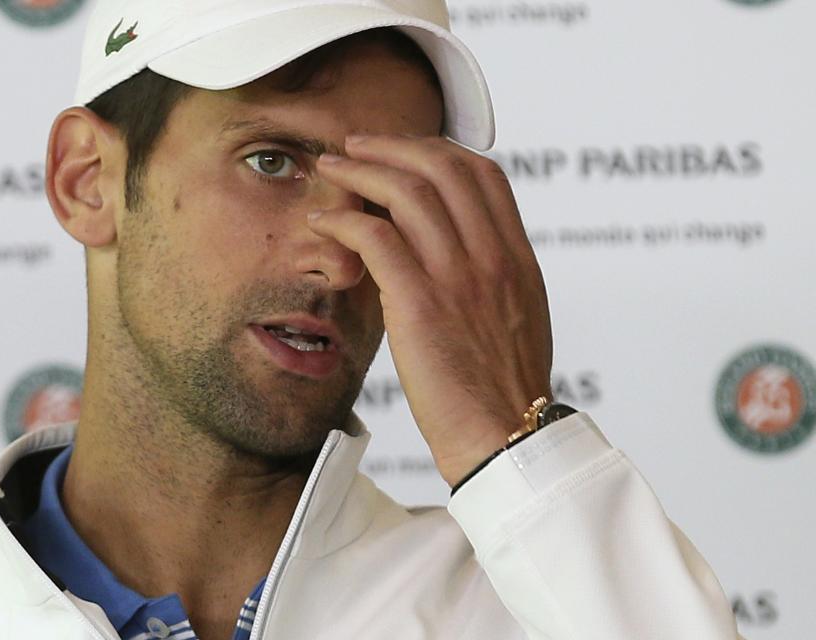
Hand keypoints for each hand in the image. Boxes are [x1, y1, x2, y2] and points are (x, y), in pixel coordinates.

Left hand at [308, 135, 552, 486]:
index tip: (402, 152)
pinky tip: (325, 222)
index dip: (437, 149)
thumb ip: (491, 275)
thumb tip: (454, 251)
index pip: (483, 174)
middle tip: (355, 147)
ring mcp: (458, 277)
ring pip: (408, 192)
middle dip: (392, 146)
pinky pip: (377, 238)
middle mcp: (492, 256)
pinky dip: (346, 220)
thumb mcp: (516, 317)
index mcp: (517, 257)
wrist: (504, 437)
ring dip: (362, 171)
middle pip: (443, 167)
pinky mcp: (421, 304)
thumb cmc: (502, 388)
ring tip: (332, 169)